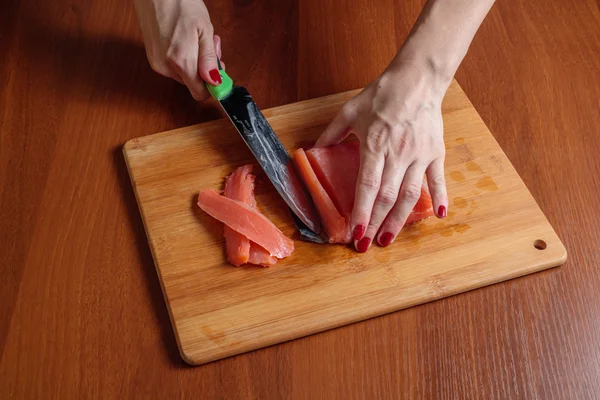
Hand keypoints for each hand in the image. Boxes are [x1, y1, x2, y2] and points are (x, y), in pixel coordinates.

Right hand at [134, 0, 221, 99]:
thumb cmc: (180, 3)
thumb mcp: (204, 30)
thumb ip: (209, 59)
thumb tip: (214, 82)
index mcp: (181, 62)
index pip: (199, 93)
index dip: (212, 85)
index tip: (219, 72)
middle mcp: (166, 67)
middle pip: (193, 82)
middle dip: (205, 69)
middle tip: (210, 46)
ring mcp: (157, 63)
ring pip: (184, 74)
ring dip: (194, 62)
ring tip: (196, 38)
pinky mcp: (152, 58)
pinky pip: (173, 66)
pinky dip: (182, 57)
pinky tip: (184, 40)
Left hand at [316, 62, 448, 251]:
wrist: (417, 79)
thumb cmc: (382, 95)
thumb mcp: (350, 111)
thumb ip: (332, 133)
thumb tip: (313, 150)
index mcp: (374, 145)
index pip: (367, 186)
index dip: (362, 211)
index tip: (356, 232)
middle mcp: (398, 154)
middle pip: (387, 196)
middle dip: (377, 223)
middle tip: (368, 244)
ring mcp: (419, 155)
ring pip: (410, 194)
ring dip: (400, 219)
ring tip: (389, 238)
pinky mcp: (435, 152)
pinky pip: (438, 178)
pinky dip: (441, 197)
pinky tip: (439, 216)